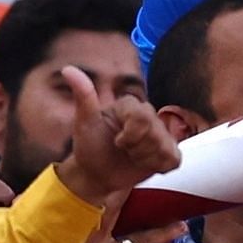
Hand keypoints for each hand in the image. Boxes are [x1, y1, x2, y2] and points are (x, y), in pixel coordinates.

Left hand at [53, 68, 181, 202]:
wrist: (96, 174)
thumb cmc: (90, 146)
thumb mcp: (84, 123)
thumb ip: (84, 95)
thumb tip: (68, 69)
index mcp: (130, 105)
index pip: (143, 117)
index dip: (130, 136)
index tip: (117, 141)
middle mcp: (148, 115)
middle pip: (156, 133)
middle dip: (137, 149)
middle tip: (124, 150)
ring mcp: (160, 133)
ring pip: (165, 148)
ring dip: (145, 159)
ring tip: (132, 157)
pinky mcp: (168, 151)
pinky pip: (174, 159)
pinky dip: (158, 166)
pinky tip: (144, 164)